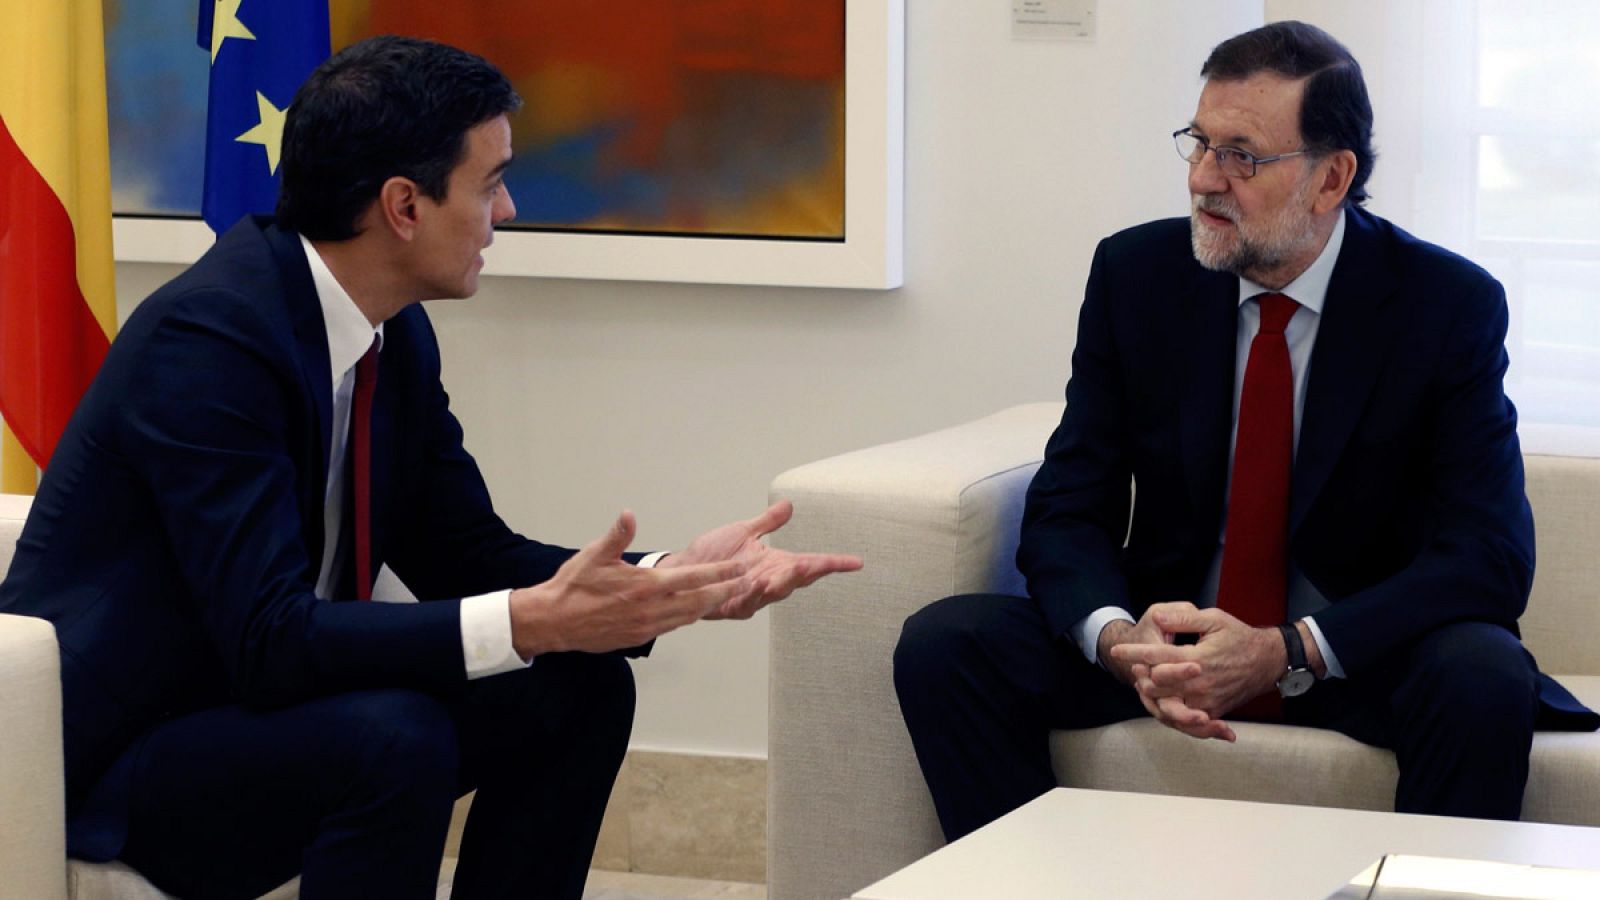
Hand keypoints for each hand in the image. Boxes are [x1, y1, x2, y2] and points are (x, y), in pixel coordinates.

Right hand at [508, 511, 757, 657]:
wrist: (553, 622)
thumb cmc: (572, 586)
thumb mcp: (594, 555)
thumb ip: (617, 535)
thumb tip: (629, 515)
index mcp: (645, 587)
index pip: (692, 578)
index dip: (720, 573)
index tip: (740, 568)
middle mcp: (650, 610)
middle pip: (699, 602)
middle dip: (725, 592)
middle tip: (747, 584)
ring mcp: (645, 627)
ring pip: (688, 617)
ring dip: (709, 606)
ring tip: (727, 596)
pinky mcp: (638, 638)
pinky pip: (671, 627)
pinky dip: (687, 617)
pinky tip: (693, 610)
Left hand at [659, 500, 862, 619]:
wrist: (682, 572)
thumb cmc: (712, 554)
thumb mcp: (743, 532)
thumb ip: (767, 523)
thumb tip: (789, 505)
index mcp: (775, 564)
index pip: (811, 564)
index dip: (834, 563)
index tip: (856, 562)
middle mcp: (768, 581)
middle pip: (798, 579)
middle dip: (810, 571)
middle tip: (821, 563)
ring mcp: (753, 596)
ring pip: (776, 592)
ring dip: (785, 581)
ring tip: (792, 568)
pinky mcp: (734, 606)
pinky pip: (748, 603)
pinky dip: (755, 594)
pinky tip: (759, 584)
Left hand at [1109, 606, 1285, 735]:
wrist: (1267, 662)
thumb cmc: (1240, 637)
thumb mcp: (1214, 619)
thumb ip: (1184, 618)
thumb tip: (1158, 616)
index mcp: (1197, 658)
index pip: (1156, 656)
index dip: (1133, 652)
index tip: (1117, 650)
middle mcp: (1199, 683)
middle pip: (1156, 685)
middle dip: (1141, 675)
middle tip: (1135, 667)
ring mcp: (1206, 701)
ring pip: (1167, 706)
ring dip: (1152, 695)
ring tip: (1145, 683)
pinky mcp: (1212, 712)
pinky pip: (1184, 720)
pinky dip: (1170, 713)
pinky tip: (1162, 700)